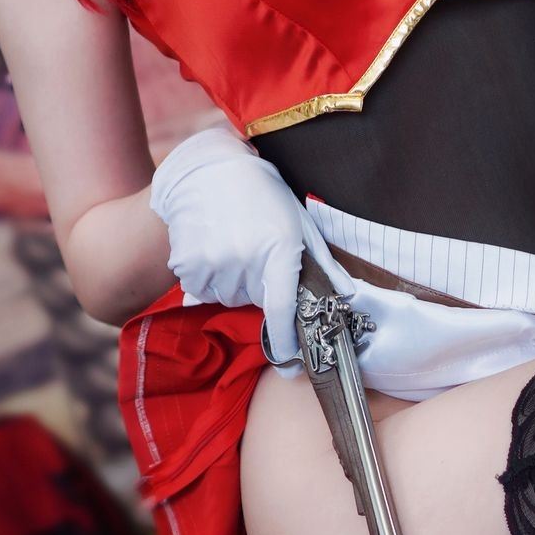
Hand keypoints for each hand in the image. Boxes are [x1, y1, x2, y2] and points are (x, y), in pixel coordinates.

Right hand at [148, 123, 308, 357]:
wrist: (210, 172)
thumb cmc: (264, 196)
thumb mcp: (299, 224)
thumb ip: (322, 263)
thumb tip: (347, 295)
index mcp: (279, 251)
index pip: (284, 309)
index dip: (286, 340)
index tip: (290, 362)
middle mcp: (245, 259)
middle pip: (252, 301)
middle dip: (256, 286)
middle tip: (254, 253)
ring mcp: (213, 262)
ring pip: (226, 296)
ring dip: (232, 281)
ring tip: (233, 246)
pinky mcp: (187, 263)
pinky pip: (201, 288)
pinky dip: (207, 277)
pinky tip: (213, 247)